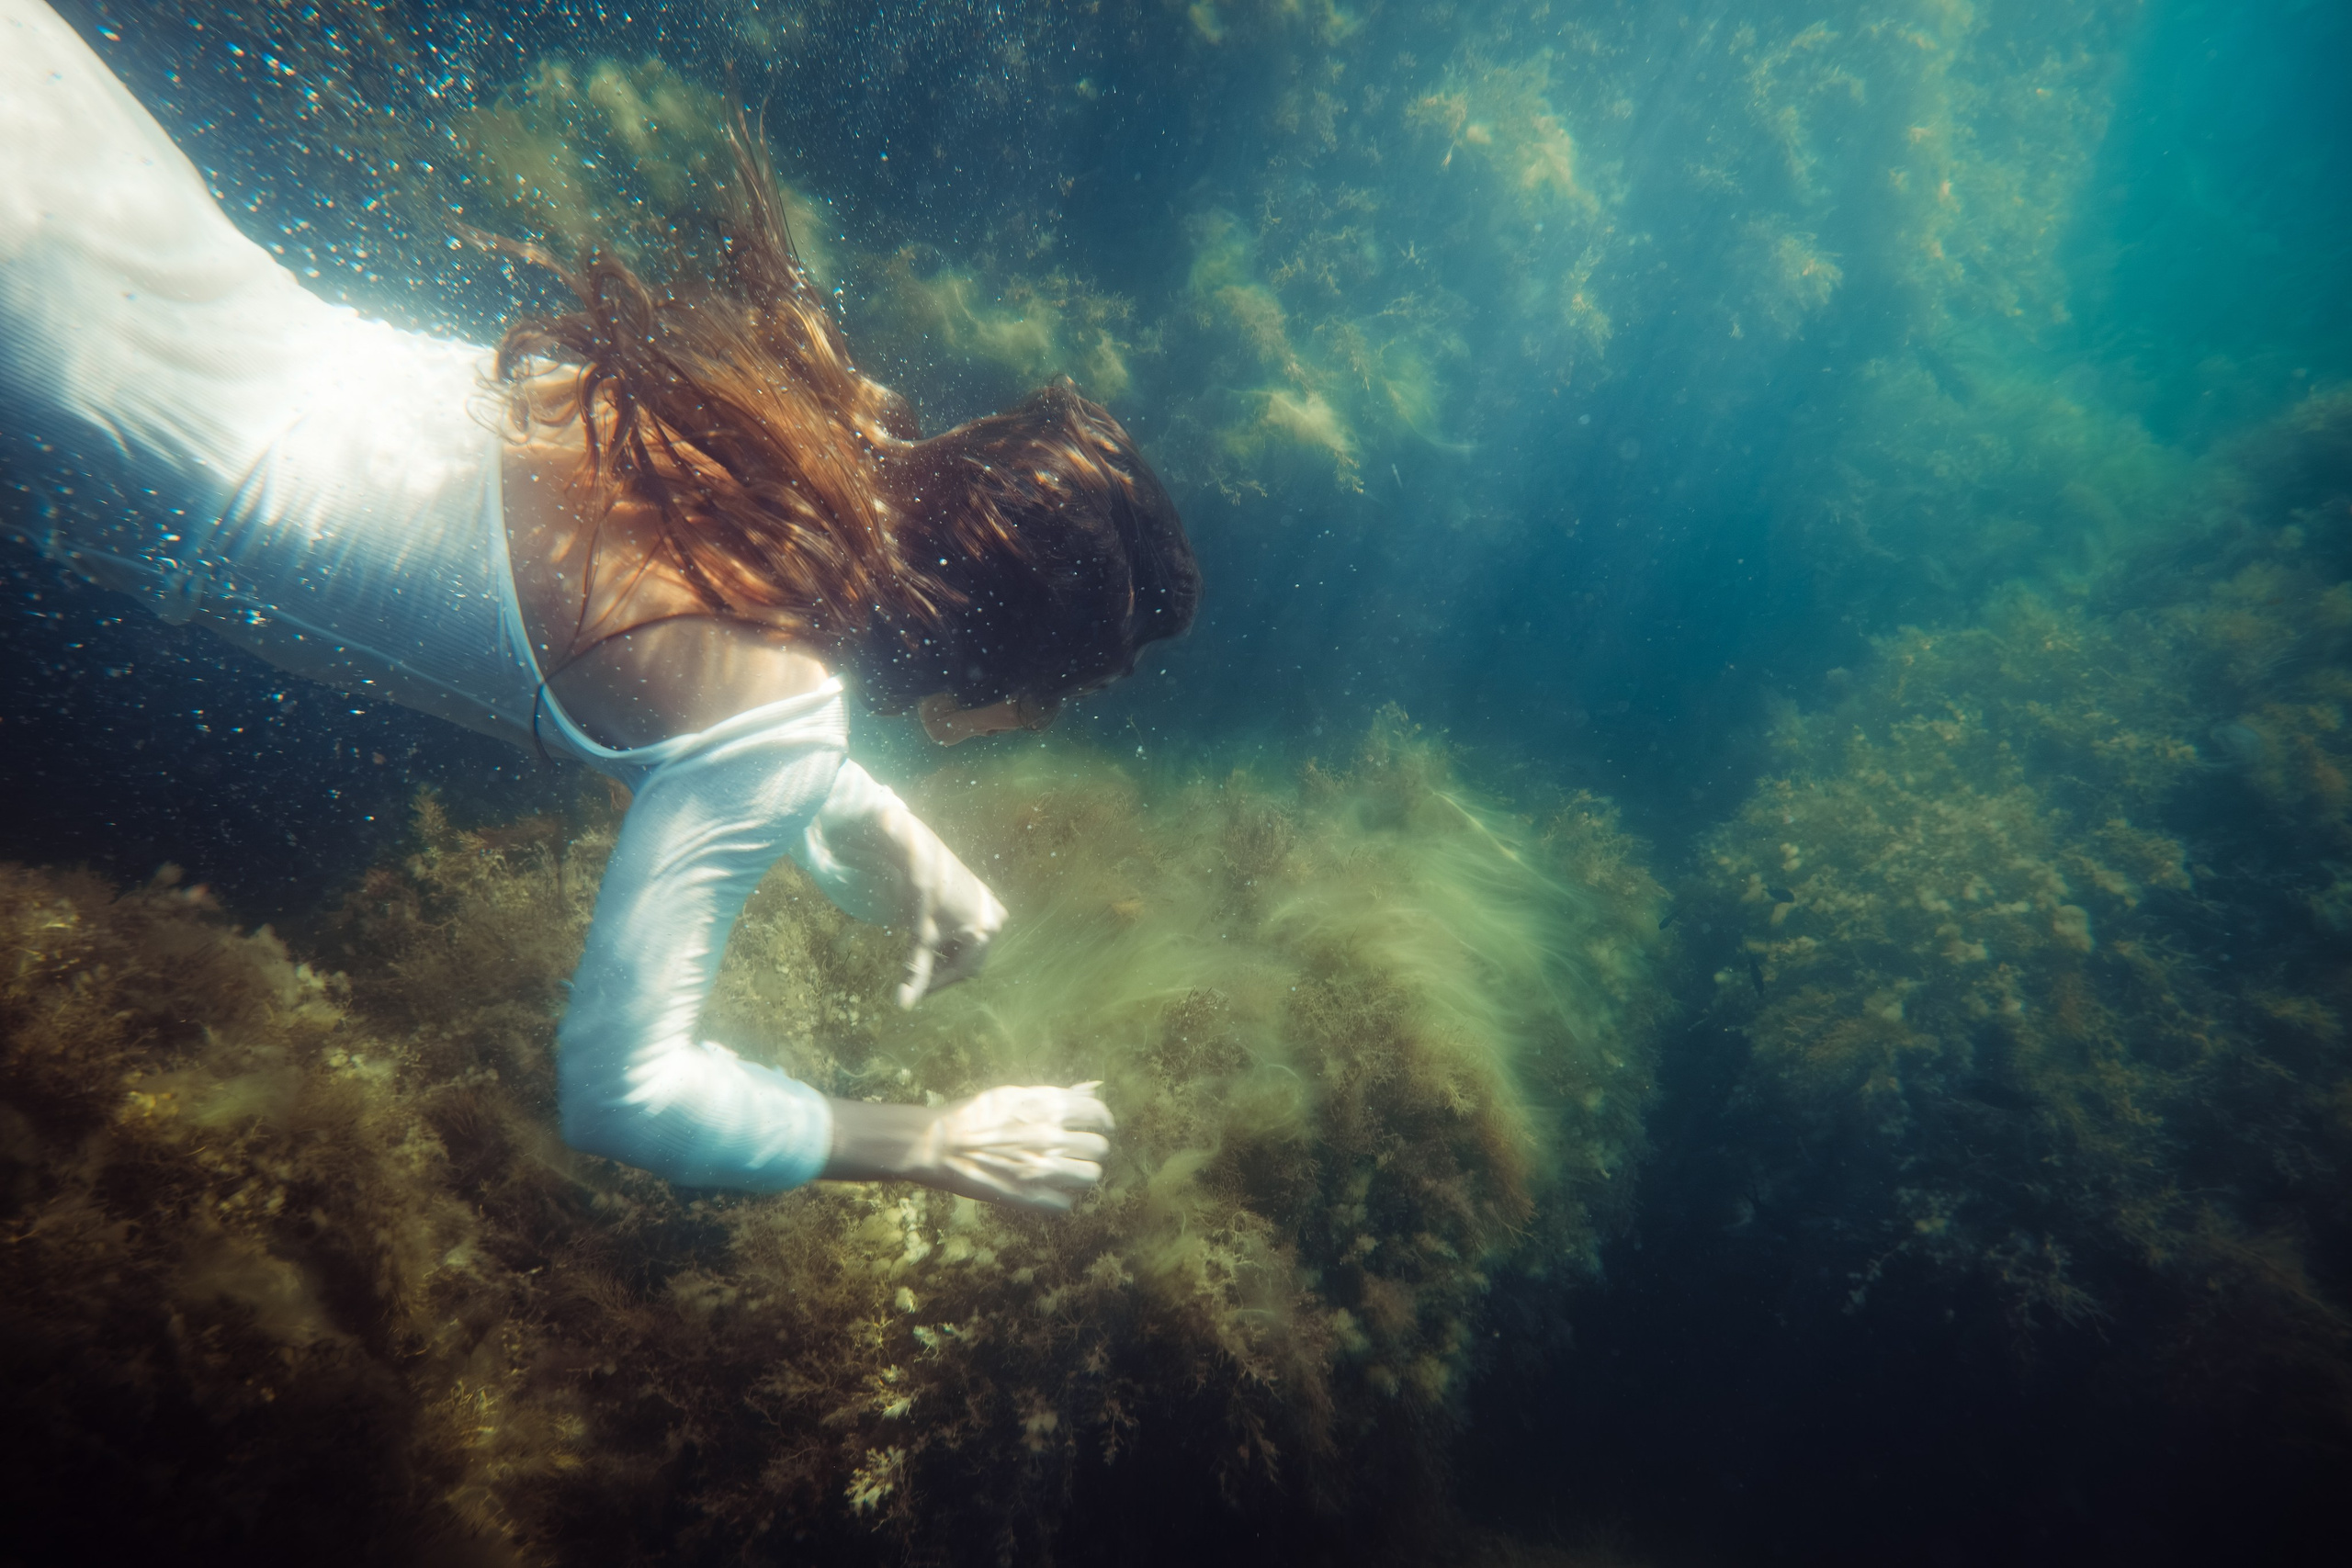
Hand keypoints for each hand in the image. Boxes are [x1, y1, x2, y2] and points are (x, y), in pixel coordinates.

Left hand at [891, 813, 1006, 1008]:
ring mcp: (993, 908)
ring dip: (949, 952)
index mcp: (985, 931)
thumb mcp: (920, 937)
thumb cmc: (921, 895)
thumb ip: (916, 972)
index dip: (937, 983)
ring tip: (925, 945)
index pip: (962, 971)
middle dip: (945, 967)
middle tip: (920, 970)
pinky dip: (954, 937)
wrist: (920, 855)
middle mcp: (996, 920)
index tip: (917, 989)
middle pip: (970, 961)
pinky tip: (935, 931)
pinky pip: (973, 930)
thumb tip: (904, 1006)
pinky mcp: (986, 899)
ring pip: (970, 946)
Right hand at [918, 1082, 1113, 1210]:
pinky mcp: (1028, 1196)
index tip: (1099, 1128)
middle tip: (1075, 1152)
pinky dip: (1059, 1198)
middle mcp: (1051, 1136)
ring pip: (1091, 1176)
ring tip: (1065, 1172)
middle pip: (1100, 1147)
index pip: (1099, 1115)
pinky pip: (1066, 1204)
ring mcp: (1042, 1168)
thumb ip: (1057, 1095)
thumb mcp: (1015, 1094)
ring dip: (1080, 1174)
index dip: (1103, 1122)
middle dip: (1090, 1149)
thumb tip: (1094, 1089)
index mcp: (1049, 1106)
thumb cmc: (973, 1114)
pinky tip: (1046, 1190)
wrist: (938, 1143)